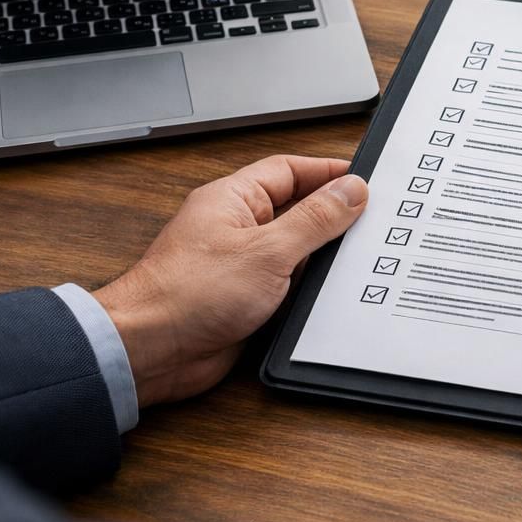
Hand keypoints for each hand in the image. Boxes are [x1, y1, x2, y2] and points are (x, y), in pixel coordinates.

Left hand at [93, 155, 367, 407]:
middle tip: (370, 218)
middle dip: (332, 215)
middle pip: (296, 209)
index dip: (328, 171)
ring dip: (321, 256)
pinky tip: (330, 291)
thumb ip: (315, 219)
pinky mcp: (247, 299)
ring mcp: (241, 264)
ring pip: (296, 249)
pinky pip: (289, 284)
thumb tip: (350, 191)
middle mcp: (237, 228)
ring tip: (354, 255)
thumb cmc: (186, 294)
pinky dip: (310, 287)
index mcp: (233, 200)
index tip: (365, 180)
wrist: (151, 351)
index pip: (290, 171)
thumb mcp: (268, 250)